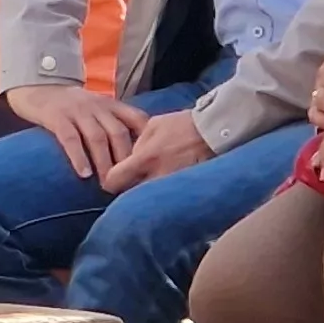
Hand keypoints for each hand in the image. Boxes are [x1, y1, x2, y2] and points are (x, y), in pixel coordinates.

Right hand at [6, 83, 147, 179]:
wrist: (36, 87)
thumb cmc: (69, 106)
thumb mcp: (96, 108)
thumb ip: (113, 122)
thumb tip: (135, 153)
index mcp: (110, 104)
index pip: (137, 119)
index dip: (147, 140)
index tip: (150, 162)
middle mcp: (96, 106)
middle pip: (118, 133)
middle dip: (125, 159)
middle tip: (127, 182)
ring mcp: (76, 111)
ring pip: (97, 138)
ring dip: (104, 163)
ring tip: (107, 183)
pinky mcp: (56, 117)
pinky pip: (70, 139)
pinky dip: (78, 157)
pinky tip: (84, 174)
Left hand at [100, 107, 215, 192]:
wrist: (214, 132)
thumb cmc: (182, 125)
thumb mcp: (153, 126)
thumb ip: (137, 143)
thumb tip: (128, 158)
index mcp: (145, 159)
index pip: (114, 181)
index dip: (108, 182)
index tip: (109, 180)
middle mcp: (156, 176)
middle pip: (130, 194)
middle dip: (126, 190)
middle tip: (127, 184)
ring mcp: (171, 185)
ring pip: (148, 197)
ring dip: (143, 193)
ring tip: (145, 186)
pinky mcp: (184, 190)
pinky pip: (165, 196)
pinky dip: (161, 194)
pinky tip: (162, 189)